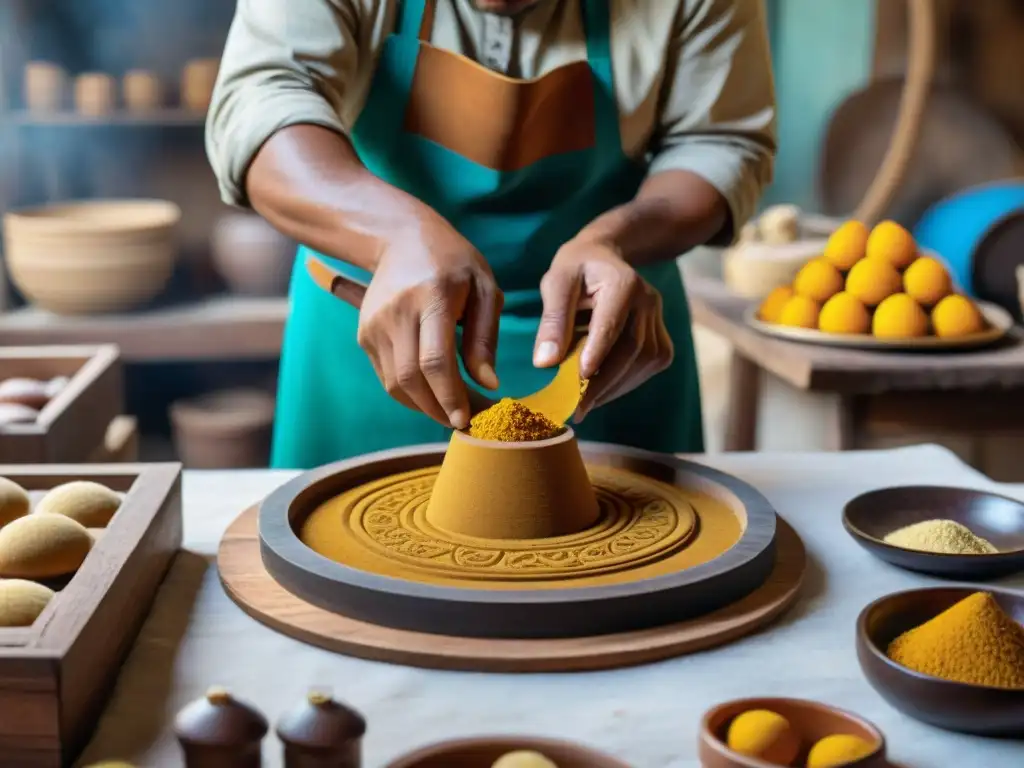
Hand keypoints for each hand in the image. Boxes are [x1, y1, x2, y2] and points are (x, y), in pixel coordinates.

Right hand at [357, 214, 501, 429]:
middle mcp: (396, 312)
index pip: (434, 360)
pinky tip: (433, 394)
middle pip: (411, 378)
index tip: (467, 418)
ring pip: (395, 384)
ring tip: (451, 411)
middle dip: (437, 409)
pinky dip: (410, 394)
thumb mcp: (484, 288)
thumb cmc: (454, 263)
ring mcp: (374, 325)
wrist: (401, 238)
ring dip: (424, 406)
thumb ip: (485, 337)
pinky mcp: (365, 335)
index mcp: (431, 297)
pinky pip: (387, 377)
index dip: (449, 396)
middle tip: (465, 422)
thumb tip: (488, 384)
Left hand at [534, 236, 672, 419]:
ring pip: (644, 361)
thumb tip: (544, 364)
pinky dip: (627, 382)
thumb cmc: (576, 269)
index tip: (578, 379)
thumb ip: (552, 321)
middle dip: (603, 382)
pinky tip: (603, 390)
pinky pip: (650, 364)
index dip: (597, 352)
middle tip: (576, 407)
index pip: (612, 322)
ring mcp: (658, 318)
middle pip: (633, 348)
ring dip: (615, 387)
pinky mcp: (661, 335)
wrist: (605, 257)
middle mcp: (648, 300)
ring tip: (586, 403)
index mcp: (622, 282)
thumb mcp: (556, 284)